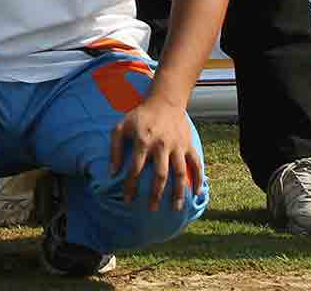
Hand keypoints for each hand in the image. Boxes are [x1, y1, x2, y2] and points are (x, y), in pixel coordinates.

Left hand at [109, 94, 201, 210]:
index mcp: (143, 141)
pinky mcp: (188, 145)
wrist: (164, 101)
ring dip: (178, 192)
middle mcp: (161, 145)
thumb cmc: (140, 116)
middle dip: (156, 195)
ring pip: (180, 173)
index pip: (135, 170)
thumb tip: (112, 173)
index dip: (131, 186)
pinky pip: (196, 164)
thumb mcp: (121, 127)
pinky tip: (197, 193)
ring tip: (176, 208)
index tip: (128, 200)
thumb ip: (115, 150)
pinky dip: (198, 178)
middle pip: (160, 175)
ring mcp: (177, 146)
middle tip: (152, 209)